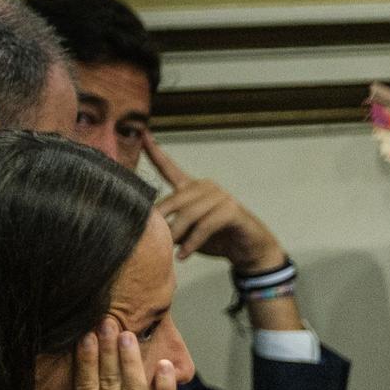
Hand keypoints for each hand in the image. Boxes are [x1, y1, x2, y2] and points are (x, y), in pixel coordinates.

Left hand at [143, 132, 286, 273]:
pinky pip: (205, 225)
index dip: (155, 152)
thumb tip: (148, 229)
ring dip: (177, 234)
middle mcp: (206, 188)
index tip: (141, 134)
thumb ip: (170, 226)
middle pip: (175, 199)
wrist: (248, 250)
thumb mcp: (187, 233)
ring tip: (169, 249)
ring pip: (189, 213)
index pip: (170, 168)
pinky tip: (184, 254)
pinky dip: (193, 242)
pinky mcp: (232, 210)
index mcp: (192, 188)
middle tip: (151, 238)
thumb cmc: (218, 239)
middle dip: (162, 220)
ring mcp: (221, 197)